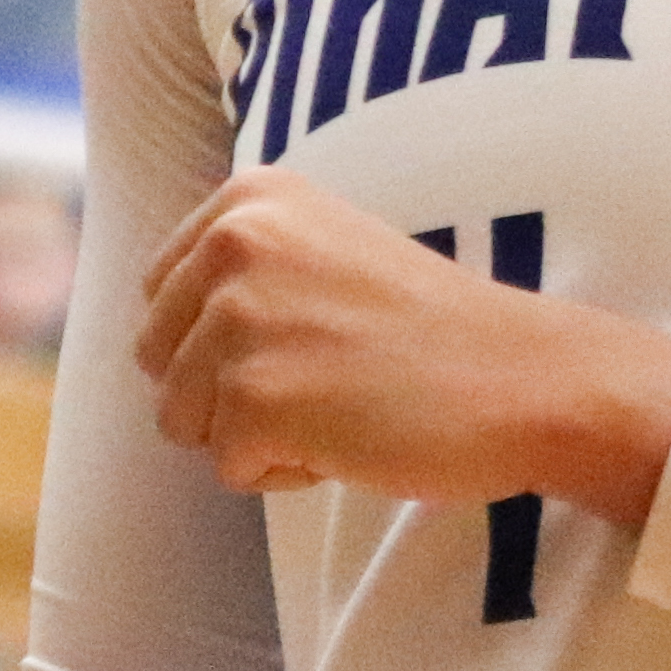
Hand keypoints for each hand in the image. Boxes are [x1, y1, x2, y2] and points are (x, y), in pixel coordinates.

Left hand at [137, 168, 670, 525]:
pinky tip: (352, 436)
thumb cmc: (429, 331)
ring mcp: (241, 319)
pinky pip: (228, 468)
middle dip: (228, 391)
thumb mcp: (322, 254)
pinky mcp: (256, 397)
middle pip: (155, 361)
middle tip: (331, 372)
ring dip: (257, 434)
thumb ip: (237, 268)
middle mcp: (234, 243)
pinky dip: (285, 472)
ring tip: (341, 401)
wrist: (525, 376)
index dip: (228, 342)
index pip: (160, 300)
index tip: (317, 329)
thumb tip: (145, 332)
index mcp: (249, 198)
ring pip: (182, 421)